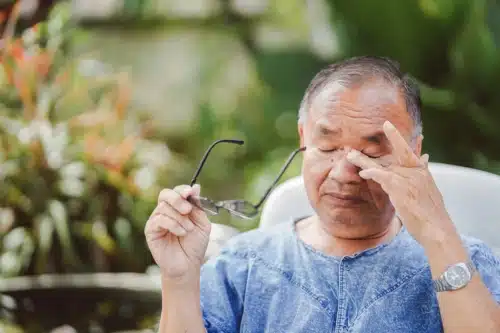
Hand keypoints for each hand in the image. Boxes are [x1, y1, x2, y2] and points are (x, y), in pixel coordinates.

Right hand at [145, 184, 210, 281]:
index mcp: (178, 207)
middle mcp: (165, 211)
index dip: (182, 189)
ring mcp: (156, 220)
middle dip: (177, 199)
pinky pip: (159, 220)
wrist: (188, 265)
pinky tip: (181, 233)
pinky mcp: (150, 230)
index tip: (190, 192)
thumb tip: (196, 187)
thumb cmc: (195, 245)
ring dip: (180, 218)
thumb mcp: (202, 223)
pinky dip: (173, 224)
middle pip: (165, 194)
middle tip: (187, 210)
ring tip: (188, 230)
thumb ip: (198, 206)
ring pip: (164, 207)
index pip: (176, 191)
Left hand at [346, 121, 454, 243]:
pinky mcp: (401, 189)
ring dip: (364, 160)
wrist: (438, 230)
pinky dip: (372, 173)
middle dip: (395, 136)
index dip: (403, 140)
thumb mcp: (429, 192)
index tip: (391, 126)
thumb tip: (426, 157)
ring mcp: (410, 180)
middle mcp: (417, 173)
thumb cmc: (431, 215)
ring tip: (350, 155)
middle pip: (401, 151)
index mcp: (423, 173)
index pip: (413, 152)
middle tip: (386, 124)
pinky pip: (383, 176)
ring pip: (384, 165)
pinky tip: (363, 172)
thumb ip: (423, 173)